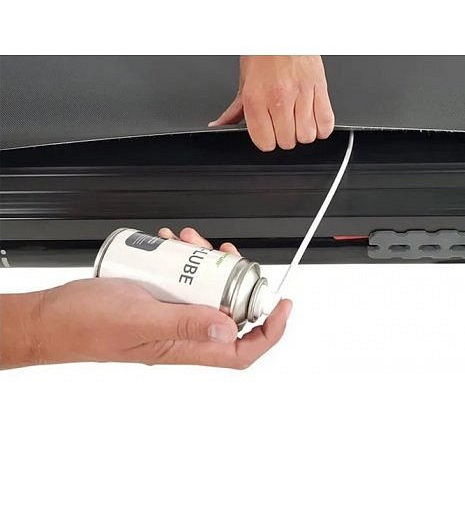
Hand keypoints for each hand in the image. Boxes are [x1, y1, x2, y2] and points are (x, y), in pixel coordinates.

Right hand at [0, 228, 290, 369]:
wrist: (52, 316)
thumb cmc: (86, 326)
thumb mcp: (141, 321)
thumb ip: (186, 325)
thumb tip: (230, 329)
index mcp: (184, 348)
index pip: (242, 351)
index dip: (270, 331)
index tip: (283, 304)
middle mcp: (181, 335)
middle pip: (229, 313)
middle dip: (236, 282)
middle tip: (228, 257)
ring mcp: (169, 316)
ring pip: (206, 291)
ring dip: (206, 264)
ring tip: (191, 242)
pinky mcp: (156, 299)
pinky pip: (182, 280)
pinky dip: (182, 260)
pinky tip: (170, 243)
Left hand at [209, 55, 334, 150]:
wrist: (282, 30)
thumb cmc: (262, 53)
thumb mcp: (243, 83)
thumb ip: (234, 111)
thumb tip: (219, 127)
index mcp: (256, 99)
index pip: (265, 143)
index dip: (267, 141)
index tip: (269, 133)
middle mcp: (279, 99)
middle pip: (288, 142)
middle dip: (286, 137)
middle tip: (284, 124)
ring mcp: (301, 95)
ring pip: (307, 136)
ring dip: (304, 133)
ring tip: (299, 121)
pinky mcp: (320, 89)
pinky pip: (326, 122)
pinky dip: (322, 127)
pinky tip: (314, 119)